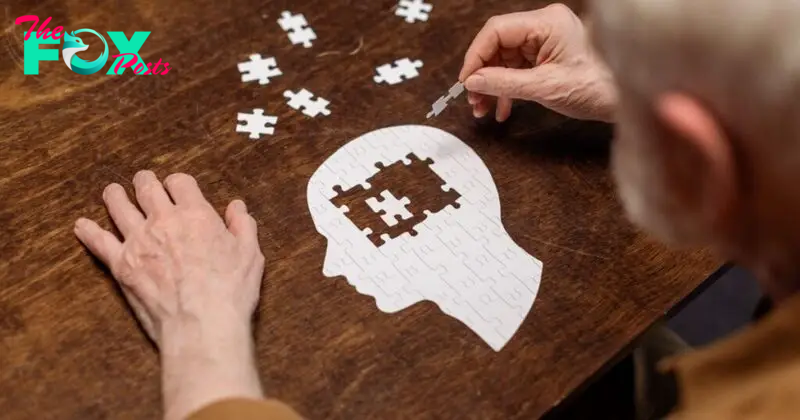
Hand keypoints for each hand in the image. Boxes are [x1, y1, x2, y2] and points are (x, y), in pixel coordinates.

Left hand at [74, 171, 264, 419]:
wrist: (202, 324)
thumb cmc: (230, 291)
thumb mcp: (250, 254)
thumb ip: (243, 226)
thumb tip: (237, 207)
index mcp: (196, 215)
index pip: (180, 183)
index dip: (178, 182)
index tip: (177, 186)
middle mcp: (163, 221)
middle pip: (146, 188)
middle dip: (144, 181)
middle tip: (142, 180)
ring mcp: (138, 242)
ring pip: (119, 207)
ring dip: (115, 196)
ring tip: (112, 192)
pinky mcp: (122, 265)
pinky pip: (99, 242)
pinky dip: (89, 232)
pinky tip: (82, 226)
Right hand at [459, 4, 617, 122]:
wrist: (623, 100)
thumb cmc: (597, 88)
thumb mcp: (545, 88)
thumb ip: (504, 83)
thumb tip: (473, 82)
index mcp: (547, 22)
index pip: (497, 31)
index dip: (476, 56)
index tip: (466, 81)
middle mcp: (545, 26)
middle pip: (498, 45)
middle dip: (483, 74)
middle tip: (474, 100)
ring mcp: (546, 40)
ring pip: (504, 59)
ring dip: (492, 85)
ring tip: (484, 108)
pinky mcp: (547, 56)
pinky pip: (517, 68)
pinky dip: (507, 88)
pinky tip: (502, 109)